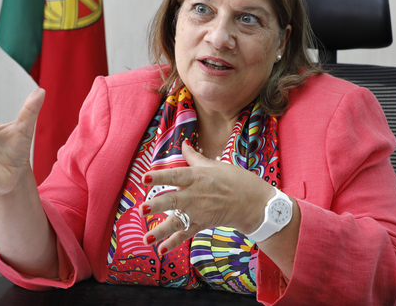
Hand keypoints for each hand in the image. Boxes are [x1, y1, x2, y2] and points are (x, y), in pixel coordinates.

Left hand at [139, 141, 274, 254]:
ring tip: (145, 238)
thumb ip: (194, 157)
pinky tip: (160, 250)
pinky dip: (173, 242)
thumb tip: (183, 144)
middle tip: (142, 209)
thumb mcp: (213, 165)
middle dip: (157, 205)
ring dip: (161, 230)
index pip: (174, 176)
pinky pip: (186, 234)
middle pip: (173, 201)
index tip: (144, 178)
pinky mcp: (202, 223)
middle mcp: (195, 195)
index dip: (159, 176)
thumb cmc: (233, 179)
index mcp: (196, 177)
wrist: (253, 202)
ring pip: (177, 222)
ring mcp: (198, 211)